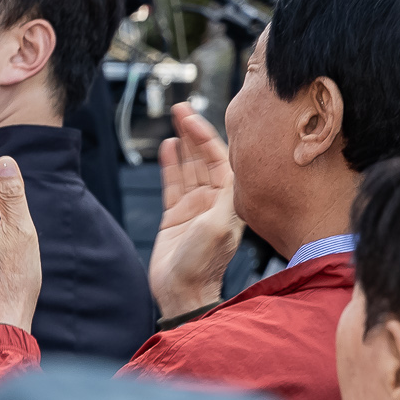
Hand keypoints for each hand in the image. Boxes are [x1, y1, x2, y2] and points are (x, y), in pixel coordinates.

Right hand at [149, 104, 242, 317]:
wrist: (181, 291)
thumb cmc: (203, 264)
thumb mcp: (219, 227)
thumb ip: (225, 198)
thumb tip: (231, 169)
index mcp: (229, 202)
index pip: (220, 160)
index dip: (207, 136)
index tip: (193, 117)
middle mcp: (213, 202)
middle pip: (204, 159)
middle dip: (195, 133)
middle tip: (181, 108)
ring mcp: (194, 208)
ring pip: (188, 167)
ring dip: (183, 144)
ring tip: (174, 121)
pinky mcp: (174, 216)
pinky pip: (172, 183)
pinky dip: (170, 165)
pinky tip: (168, 148)